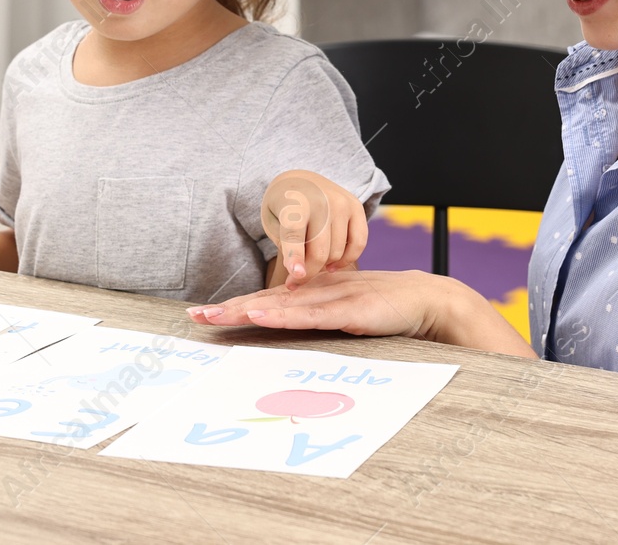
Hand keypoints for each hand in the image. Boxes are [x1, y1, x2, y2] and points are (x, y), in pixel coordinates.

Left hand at [191, 269, 441, 337]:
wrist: (422, 297)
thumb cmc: (381, 306)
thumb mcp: (340, 311)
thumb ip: (315, 316)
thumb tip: (287, 326)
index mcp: (309, 292)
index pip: (265, 300)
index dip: (234, 306)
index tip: (202, 313)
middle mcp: (313, 291)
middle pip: (263, 301)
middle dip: (227, 309)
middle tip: (194, 316)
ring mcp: (329, 298)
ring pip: (279, 305)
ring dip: (245, 310)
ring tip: (215, 315)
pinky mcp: (346, 309)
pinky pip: (309, 314)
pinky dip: (282, 315)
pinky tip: (260, 316)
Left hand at [261, 170, 368, 287]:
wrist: (301, 180)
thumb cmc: (283, 207)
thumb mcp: (273, 223)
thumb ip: (285, 246)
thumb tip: (300, 274)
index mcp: (294, 202)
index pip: (295, 234)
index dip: (295, 258)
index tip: (295, 278)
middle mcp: (321, 201)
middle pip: (319, 252)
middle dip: (308, 273)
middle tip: (296, 281)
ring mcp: (342, 203)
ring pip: (338, 252)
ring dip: (324, 265)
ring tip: (312, 262)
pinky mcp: (356, 207)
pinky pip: (359, 243)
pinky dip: (347, 259)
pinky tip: (332, 265)